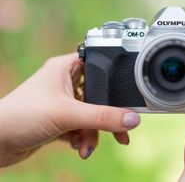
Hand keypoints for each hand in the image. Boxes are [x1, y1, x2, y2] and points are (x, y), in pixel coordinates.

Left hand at [0, 53, 140, 166]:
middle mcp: (65, 83)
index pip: (100, 67)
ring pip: (91, 115)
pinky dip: (82, 138)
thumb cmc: (21, 116)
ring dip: (92, 133)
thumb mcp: (68, 114)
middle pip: (98, 97)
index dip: (114, 83)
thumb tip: (133, 119)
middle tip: (120, 133)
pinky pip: (81, 127)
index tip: (127, 100)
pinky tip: (76, 147)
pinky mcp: (59, 119)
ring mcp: (63, 102)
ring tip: (86, 147)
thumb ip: (103, 117)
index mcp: (66, 68)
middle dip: (106, 118)